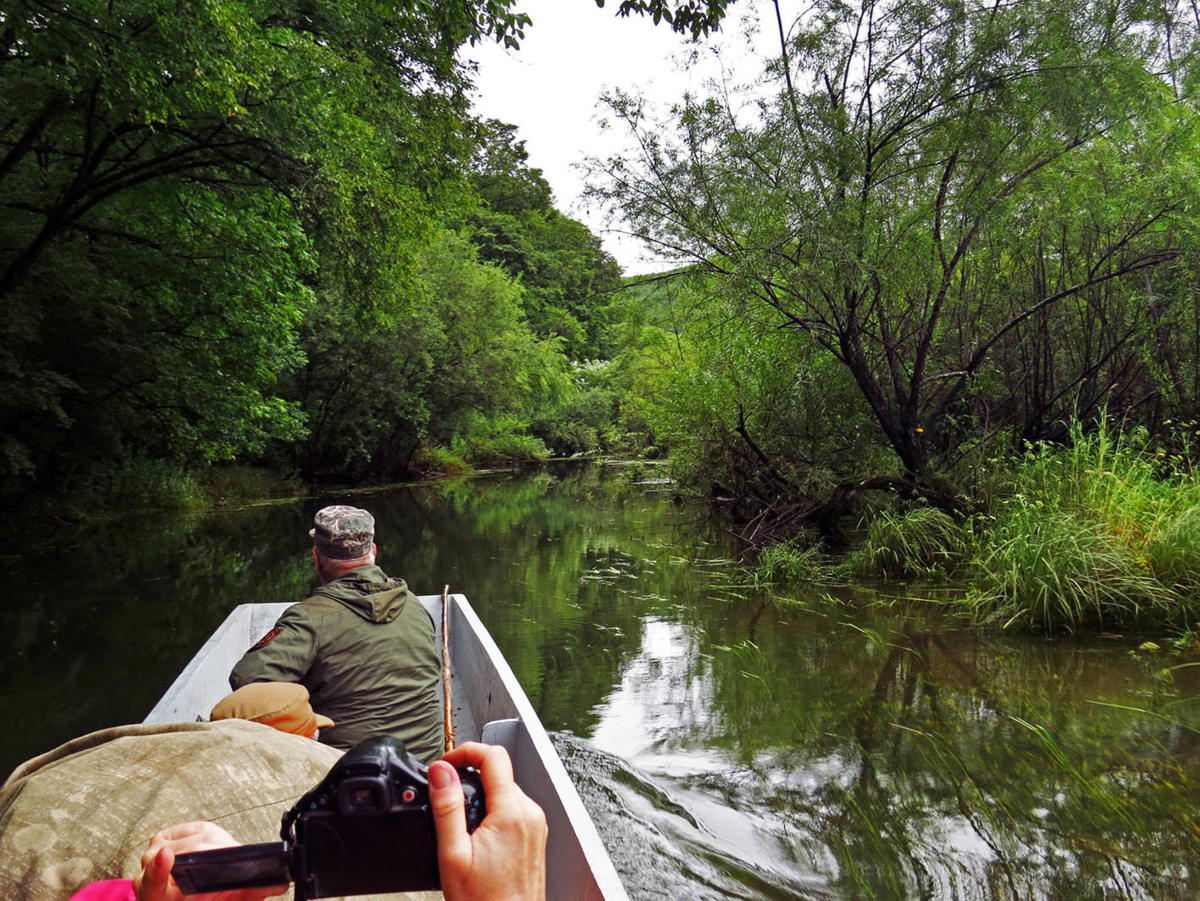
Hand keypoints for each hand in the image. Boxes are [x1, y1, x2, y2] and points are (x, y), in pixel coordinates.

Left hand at [132, 821, 286, 900]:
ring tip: (229, 855)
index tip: (166, 856)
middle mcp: (148, 874)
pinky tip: (220, 843)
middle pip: (186, 853)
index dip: (159, 869)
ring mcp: (153, 854)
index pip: (152, 882)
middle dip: (217, 853)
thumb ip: (249, 893)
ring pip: (193, 835)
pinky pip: (193, 827)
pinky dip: (211, 833)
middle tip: (236, 860)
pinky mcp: (163, 838)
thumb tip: (278, 882)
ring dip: (217, 842)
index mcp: (157, 897)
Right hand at [429, 742, 547, 900]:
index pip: (493, 755)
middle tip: (448, 806)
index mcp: (512, 812)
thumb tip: (440, 770)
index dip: (464, 751)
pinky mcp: (535, 835)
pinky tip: (479, 842)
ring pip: (504, 791)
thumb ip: (447, 806)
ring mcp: (535, 824)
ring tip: (462, 832)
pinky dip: (492, 814)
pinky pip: (511, 809)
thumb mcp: (453, 853)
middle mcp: (530, 813)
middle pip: (498, 773)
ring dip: (480, 799)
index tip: (445, 763)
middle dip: (469, 780)